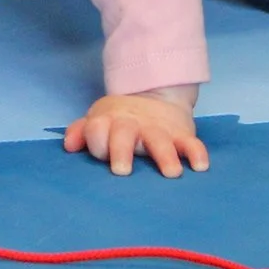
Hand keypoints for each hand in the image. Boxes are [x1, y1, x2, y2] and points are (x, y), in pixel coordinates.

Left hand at [64, 85, 208, 178]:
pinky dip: (196, 153)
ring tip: (171, 173)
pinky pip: (191, 143)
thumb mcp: (99, 120)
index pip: (97, 130)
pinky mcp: (181, 134)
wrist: (155, 95)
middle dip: (121, 150)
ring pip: (160, 142)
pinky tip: (200, 166)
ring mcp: (158, 130)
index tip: (99, 153)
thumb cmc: (120, 120)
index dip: (97, 140)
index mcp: (109, 122)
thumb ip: (81, 132)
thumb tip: (69, 145)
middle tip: (121, 170)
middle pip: (124, 135)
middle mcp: (132, 126)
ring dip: (165, 156)